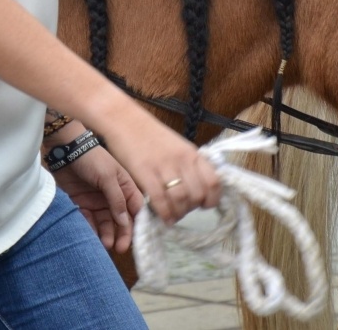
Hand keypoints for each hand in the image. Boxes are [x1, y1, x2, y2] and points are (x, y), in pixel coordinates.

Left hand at [53, 145, 142, 253]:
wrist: (64, 149)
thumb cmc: (91, 158)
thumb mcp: (108, 176)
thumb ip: (117, 199)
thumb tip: (125, 222)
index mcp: (125, 187)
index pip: (136, 209)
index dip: (138, 225)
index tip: (137, 241)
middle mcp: (113, 196)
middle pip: (121, 220)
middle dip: (122, 234)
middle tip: (119, 248)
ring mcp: (97, 201)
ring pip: (105, 223)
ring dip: (106, 234)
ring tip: (105, 245)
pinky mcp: (82, 204)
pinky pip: (88, 220)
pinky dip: (90, 229)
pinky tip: (91, 237)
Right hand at [95, 104, 220, 224]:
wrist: (124, 119)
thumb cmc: (149, 134)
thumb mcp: (177, 146)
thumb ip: (188, 165)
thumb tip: (196, 191)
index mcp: (192, 153)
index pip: (213, 182)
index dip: (212, 199)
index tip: (204, 206)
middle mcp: (182, 160)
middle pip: (197, 195)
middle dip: (191, 209)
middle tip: (183, 211)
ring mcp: (164, 165)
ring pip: (181, 199)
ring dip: (178, 213)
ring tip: (173, 216)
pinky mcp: (145, 171)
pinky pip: (160, 199)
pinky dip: (164, 213)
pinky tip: (164, 217)